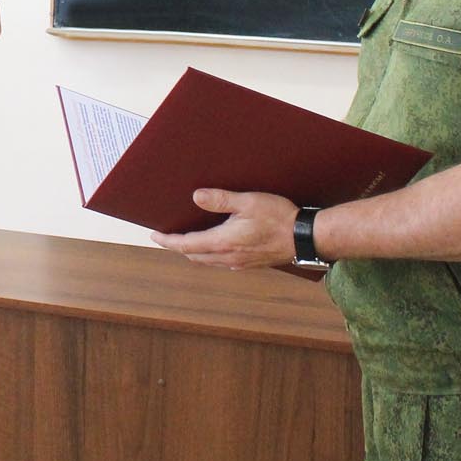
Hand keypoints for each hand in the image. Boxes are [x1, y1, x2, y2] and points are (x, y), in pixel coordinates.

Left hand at [150, 188, 298, 269]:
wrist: (306, 238)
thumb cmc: (279, 218)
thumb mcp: (248, 202)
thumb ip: (221, 200)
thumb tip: (196, 197)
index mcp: (223, 242)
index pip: (186, 245)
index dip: (168, 241)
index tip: (155, 235)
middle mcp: (228, 257)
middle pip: (194, 255)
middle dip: (178, 246)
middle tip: (167, 237)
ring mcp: (239, 262)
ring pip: (208, 260)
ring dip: (194, 251)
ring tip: (187, 239)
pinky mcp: (250, 263)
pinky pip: (222, 261)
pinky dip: (210, 254)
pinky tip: (215, 244)